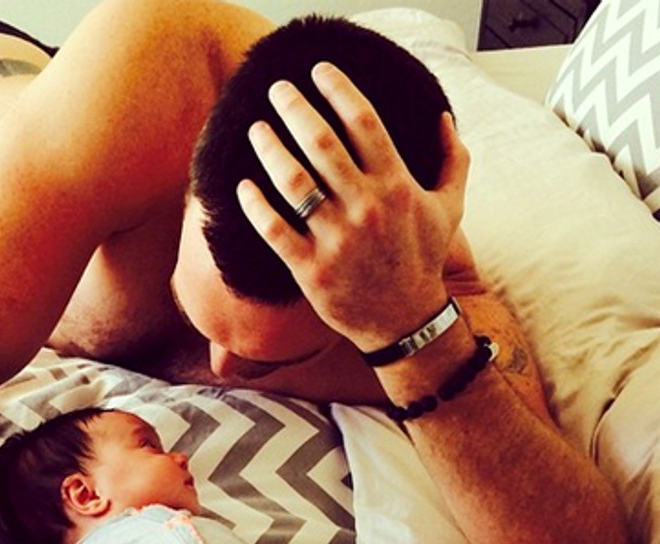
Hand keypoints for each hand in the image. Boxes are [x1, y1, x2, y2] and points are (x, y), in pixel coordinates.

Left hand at [237, 63, 469, 350]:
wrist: (404, 321)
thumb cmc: (422, 261)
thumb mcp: (450, 208)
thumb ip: (454, 160)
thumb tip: (445, 118)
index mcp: (397, 185)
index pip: (364, 121)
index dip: (338, 89)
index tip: (317, 71)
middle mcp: (366, 208)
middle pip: (322, 143)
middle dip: (295, 109)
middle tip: (276, 89)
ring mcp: (337, 240)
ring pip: (294, 183)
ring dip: (270, 150)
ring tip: (257, 129)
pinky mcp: (312, 270)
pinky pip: (275, 231)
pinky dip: (255, 206)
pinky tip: (243, 185)